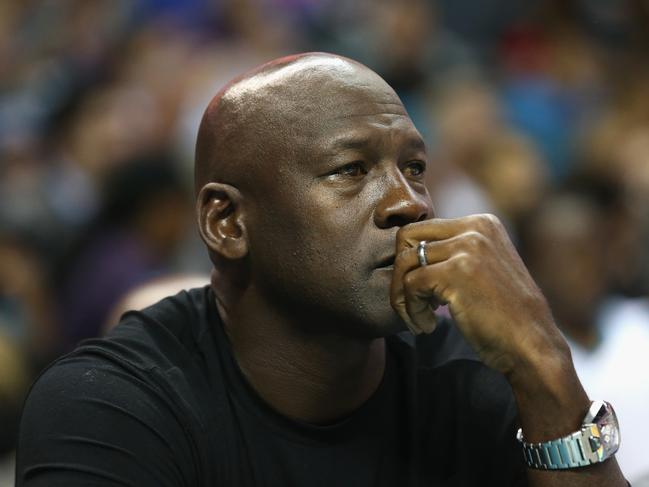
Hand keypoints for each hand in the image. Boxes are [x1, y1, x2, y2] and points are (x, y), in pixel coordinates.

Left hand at [390, 214, 566, 377]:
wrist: (532, 346)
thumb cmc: (504, 316)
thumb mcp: (483, 268)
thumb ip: (454, 252)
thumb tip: (409, 251)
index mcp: (481, 223)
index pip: (422, 229)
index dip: (412, 262)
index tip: (424, 292)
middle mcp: (474, 228)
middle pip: (406, 238)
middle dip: (399, 273)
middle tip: (411, 303)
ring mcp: (466, 248)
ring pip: (404, 263)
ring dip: (403, 297)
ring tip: (419, 319)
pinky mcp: (456, 273)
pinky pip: (410, 285)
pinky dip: (411, 310)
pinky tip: (426, 326)